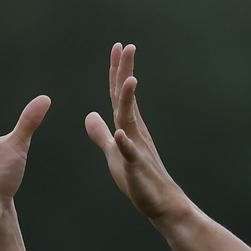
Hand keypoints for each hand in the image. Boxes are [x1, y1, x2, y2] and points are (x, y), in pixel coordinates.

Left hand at [85, 43, 186, 221]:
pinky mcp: (137, 170)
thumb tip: (89, 115)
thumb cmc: (139, 179)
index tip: (117, 46)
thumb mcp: (113, 153)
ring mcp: (137, 149)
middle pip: (125, 100)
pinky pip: (130, 155)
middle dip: (125, 74)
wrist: (161, 204)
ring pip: (130, 122)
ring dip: (128, 102)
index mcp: (128, 127)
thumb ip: (101, 135)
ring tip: (129, 80)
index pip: (118, 95)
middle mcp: (135, 133)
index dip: (116, 72)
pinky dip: (125, 144)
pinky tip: (120, 133)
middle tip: (127, 46)